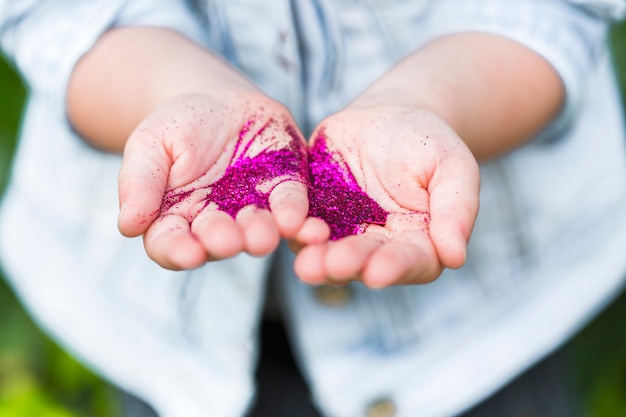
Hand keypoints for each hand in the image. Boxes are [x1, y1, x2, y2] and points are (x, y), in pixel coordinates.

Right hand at [118, 93, 309, 269]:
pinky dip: (295, 215)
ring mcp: (252, 211)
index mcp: (175, 219)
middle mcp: (215, 224)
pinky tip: (297, 222)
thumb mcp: (151, 144)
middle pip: (216, 243)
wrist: (221, 100)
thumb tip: (128, 226)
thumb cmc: (178, 125)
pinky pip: (291, 206)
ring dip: (260, 235)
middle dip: (222, 242)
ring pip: (256, 231)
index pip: (170, 244)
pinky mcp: (284, 192)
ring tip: (263, 234)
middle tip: (228, 240)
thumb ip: (140, 182)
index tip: (187, 253)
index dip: (177, 251)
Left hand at [293, 105, 479, 287]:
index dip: (395, 268)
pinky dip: (294, 232)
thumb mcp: (451, 164)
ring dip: (318, 259)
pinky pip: (300, 227)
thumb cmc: (426, 142)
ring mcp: (343, 233)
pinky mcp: (312, 215)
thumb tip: (456, 257)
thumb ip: (457, 207)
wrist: (384, 117)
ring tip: (306, 263)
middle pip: (365, 263)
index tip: (378, 273)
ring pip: (329, 253)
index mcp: (420, 242)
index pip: (412, 262)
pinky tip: (288, 230)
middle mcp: (379, 247)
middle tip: (334, 264)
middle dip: (350, 265)